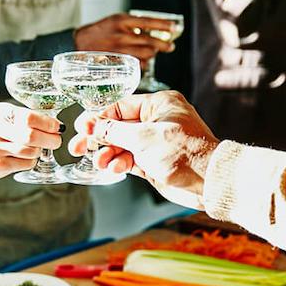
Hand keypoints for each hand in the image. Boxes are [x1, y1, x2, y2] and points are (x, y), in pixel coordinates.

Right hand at [0, 104, 60, 194]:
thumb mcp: (5, 117)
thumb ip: (27, 118)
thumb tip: (56, 125)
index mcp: (0, 113)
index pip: (29, 117)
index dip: (48, 124)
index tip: (58, 127)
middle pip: (31, 136)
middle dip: (50, 139)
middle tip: (56, 141)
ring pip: (31, 151)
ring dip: (40, 151)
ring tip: (37, 149)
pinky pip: (26, 164)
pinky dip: (32, 161)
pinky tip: (26, 158)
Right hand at [68, 91, 218, 208]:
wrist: (207, 180)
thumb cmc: (184, 152)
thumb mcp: (142, 137)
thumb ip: (114, 131)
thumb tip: (93, 127)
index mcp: (159, 105)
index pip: (121, 107)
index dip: (100, 118)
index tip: (82, 127)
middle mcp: (158, 121)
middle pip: (119, 127)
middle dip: (100, 138)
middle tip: (78, 146)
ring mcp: (156, 143)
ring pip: (123, 145)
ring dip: (109, 153)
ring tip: (99, 161)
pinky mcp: (155, 162)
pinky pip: (131, 160)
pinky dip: (120, 163)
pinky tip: (112, 168)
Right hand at [74, 13, 175, 61]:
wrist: (77, 44)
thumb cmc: (97, 32)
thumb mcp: (114, 21)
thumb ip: (132, 25)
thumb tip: (153, 31)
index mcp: (121, 21)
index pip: (149, 22)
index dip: (164, 25)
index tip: (174, 27)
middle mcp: (121, 35)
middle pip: (150, 41)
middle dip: (163, 44)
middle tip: (170, 46)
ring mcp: (120, 50)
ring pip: (146, 54)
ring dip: (152, 54)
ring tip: (153, 52)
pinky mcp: (118, 62)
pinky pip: (137, 64)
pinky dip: (142, 63)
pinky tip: (141, 60)